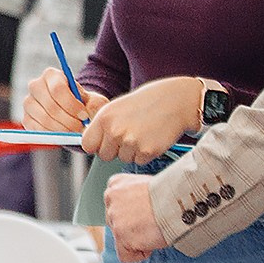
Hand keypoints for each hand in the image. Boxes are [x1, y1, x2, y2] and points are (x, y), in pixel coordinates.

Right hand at [21, 67, 106, 131]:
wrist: (74, 113)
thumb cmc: (84, 104)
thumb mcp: (94, 101)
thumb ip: (93, 105)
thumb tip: (87, 114)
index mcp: (51, 75)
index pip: (58, 89)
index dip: (72, 105)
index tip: (84, 116)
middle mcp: (35, 86)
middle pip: (50, 106)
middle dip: (68, 121)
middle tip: (81, 128)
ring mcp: (28, 103)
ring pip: (44, 120)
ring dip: (62, 130)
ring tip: (74, 132)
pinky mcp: (26, 119)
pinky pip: (38, 130)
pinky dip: (52, 135)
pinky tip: (63, 135)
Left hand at [80, 76, 199, 164]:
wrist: (176, 101)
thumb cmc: (147, 102)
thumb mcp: (118, 108)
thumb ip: (103, 125)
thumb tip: (89, 145)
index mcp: (104, 117)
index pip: (87, 144)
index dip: (96, 145)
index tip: (104, 142)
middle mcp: (114, 130)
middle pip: (104, 156)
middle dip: (115, 150)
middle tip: (129, 135)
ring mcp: (131, 142)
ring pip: (123, 159)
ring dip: (132, 151)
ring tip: (143, 133)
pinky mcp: (147, 151)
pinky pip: (139, 161)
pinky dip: (145, 154)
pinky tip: (152, 138)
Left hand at [104, 173, 169, 262]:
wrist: (179, 201)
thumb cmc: (172, 195)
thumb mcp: (147, 187)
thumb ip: (134, 198)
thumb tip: (136, 214)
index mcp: (116, 183)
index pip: (115, 206)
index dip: (133, 215)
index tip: (147, 214)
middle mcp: (110, 197)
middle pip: (116, 224)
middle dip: (133, 228)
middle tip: (153, 223)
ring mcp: (114, 215)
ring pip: (121, 239)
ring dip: (138, 239)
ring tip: (155, 228)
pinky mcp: (120, 233)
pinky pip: (125, 256)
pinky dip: (140, 254)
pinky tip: (152, 240)